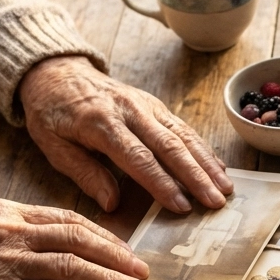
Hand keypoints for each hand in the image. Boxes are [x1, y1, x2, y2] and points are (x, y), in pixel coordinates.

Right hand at [0, 199, 148, 279]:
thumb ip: (22, 235)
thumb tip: (70, 250)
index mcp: (6, 211)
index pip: (69, 219)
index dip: (104, 236)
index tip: (125, 251)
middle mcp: (8, 231)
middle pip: (78, 238)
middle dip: (116, 256)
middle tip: (141, 271)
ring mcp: (3, 261)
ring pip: (72, 266)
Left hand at [19, 55, 232, 213]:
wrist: (57, 72)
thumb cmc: (52, 114)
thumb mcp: (53, 146)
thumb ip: (84, 174)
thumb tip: (112, 203)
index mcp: (101, 123)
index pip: (138, 157)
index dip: (161, 183)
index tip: (181, 206)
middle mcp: (130, 111)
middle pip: (170, 146)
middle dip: (196, 177)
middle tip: (215, 202)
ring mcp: (147, 105)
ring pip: (184, 136)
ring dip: (208, 164)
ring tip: (226, 189)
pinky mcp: (156, 105)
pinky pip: (184, 128)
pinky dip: (204, 149)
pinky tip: (219, 168)